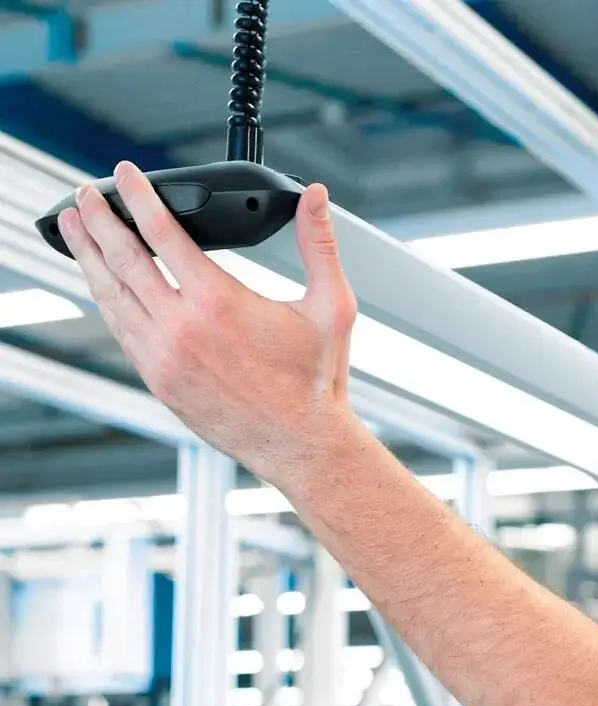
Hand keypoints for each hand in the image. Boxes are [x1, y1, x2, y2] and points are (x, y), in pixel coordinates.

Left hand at [58, 161, 357, 482]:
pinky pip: (120, 331)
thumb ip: (319, 244)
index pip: (162, 232)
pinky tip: (101, 286)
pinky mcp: (158, 380)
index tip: (123, 175)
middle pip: (122, 259)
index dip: (138, 197)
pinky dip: (105, 300)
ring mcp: (163, 357)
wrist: (300, 444)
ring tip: (73, 231)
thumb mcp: (330, 306)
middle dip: (97, 222)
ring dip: (88, 258)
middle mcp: (181, 328)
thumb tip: (315, 197)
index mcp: (218, 302)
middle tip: (83, 196)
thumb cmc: (316, 381)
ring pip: (110, 296)